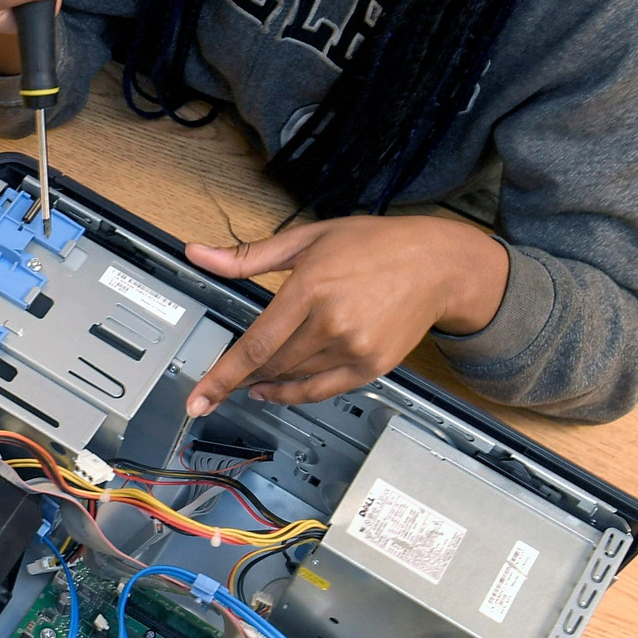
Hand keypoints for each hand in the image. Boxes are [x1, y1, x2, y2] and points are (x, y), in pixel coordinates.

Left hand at [181, 216, 510, 412]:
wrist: (438, 264)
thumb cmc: (375, 245)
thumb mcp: (307, 238)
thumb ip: (247, 256)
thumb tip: (200, 254)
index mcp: (311, 287)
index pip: (255, 344)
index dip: (222, 376)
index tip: (199, 398)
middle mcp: (332, 322)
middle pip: (270, 365)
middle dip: (240, 377)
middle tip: (218, 382)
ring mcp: (354, 348)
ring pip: (292, 378)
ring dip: (266, 380)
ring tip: (249, 377)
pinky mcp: (371, 366)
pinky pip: (320, 391)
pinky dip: (293, 394)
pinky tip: (275, 390)